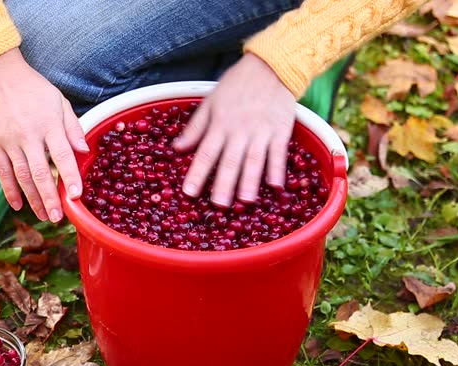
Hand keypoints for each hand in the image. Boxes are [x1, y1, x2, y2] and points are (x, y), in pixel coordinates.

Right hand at [0, 49, 88, 222]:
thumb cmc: (32, 87)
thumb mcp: (58, 101)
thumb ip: (72, 126)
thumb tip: (85, 151)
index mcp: (48, 124)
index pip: (62, 155)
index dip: (70, 176)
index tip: (77, 195)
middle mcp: (28, 135)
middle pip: (40, 172)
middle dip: (50, 198)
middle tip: (59, 218)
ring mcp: (9, 141)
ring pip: (21, 176)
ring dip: (33, 199)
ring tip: (44, 216)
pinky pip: (2, 171)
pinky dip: (9, 190)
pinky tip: (18, 205)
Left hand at [175, 53, 294, 205]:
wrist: (270, 67)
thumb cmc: (236, 86)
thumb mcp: (209, 102)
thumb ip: (194, 128)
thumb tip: (176, 148)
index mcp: (219, 124)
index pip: (206, 153)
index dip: (197, 173)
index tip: (189, 192)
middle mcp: (239, 131)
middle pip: (230, 161)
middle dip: (223, 184)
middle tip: (218, 205)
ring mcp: (261, 132)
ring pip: (254, 160)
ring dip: (250, 181)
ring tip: (245, 201)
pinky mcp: (281, 131)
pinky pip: (279, 153)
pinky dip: (277, 169)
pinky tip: (275, 186)